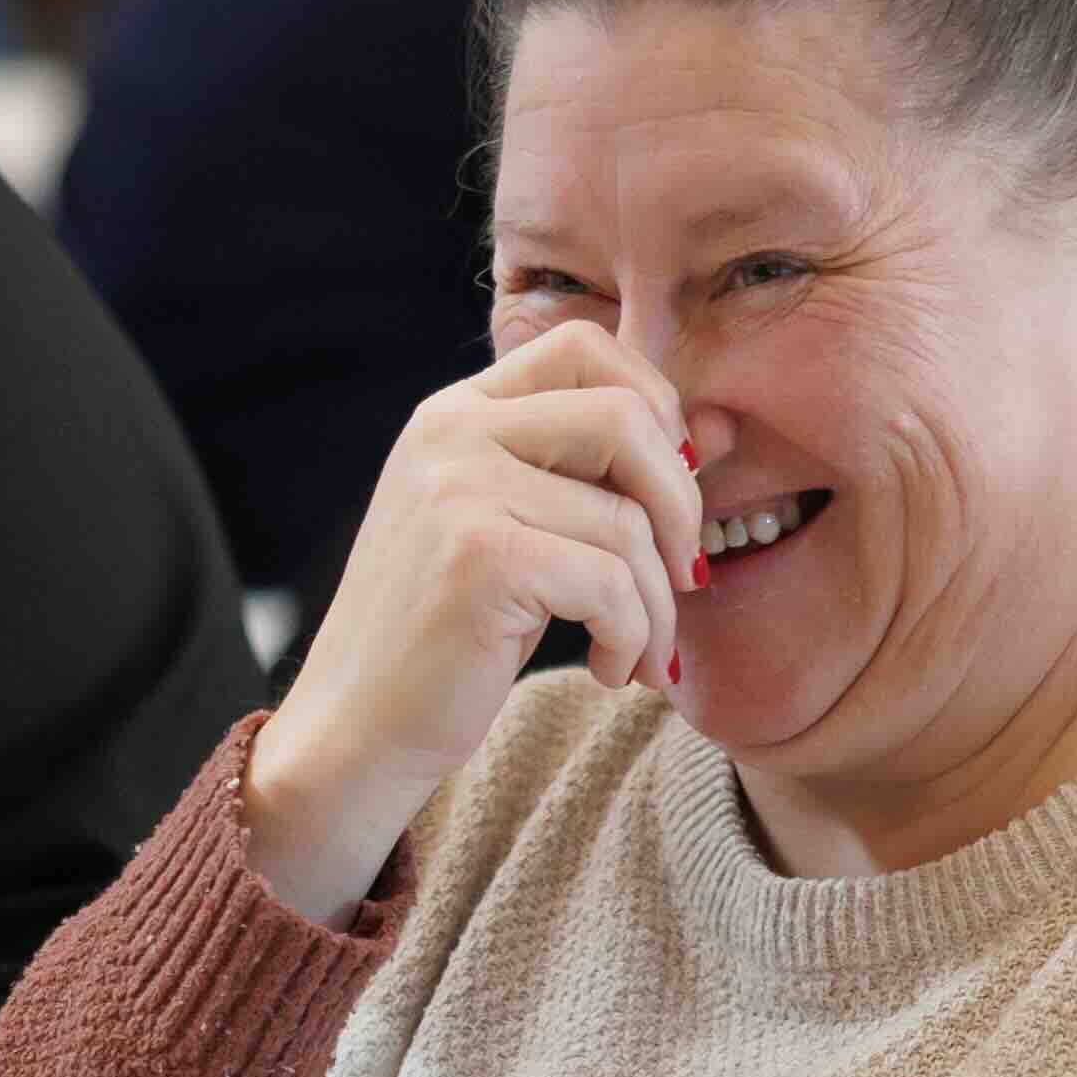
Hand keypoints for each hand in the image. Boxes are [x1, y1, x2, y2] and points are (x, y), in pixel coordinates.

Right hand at [240, 321, 710, 921]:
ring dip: (659, 603)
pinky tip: (611, 671)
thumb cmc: (446, 638)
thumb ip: (591, 474)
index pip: (583, 347)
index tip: (670, 490)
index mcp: (455, 412)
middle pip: (625, 415)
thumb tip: (719, 432)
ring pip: (629, 519)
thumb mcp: (514, 530)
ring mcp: (460, 489)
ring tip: (638, 652)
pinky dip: (634, 638)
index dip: (656, 405)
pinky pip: (611, 583)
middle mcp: (451, 432)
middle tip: (684, 578)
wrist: (357, 730)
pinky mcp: (480, 558)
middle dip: (682, 505)